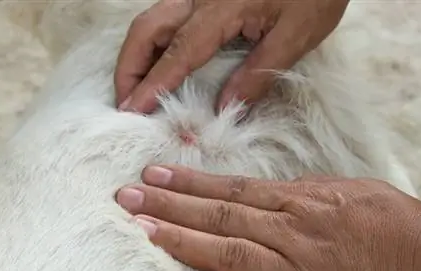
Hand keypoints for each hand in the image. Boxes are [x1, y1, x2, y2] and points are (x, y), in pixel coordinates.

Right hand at [115, 0, 348, 112]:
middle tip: (125, 102)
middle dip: (128, 67)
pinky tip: (157, 63)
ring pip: (151, 20)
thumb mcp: (294, 37)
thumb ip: (258, 73)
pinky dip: (152, 44)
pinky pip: (165, 17)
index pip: (177, 54)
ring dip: (136, 55)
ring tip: (135, 88)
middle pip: (146, 29)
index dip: (152, 84)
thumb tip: (226, 108)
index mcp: (221, 10)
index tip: (132, 110)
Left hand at [116, 165, 420, 270]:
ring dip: (182, 244)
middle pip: (219, 219)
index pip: (234, 189)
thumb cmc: (406, 232)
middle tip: (129, 198)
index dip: (191, 182)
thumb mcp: (359, 193)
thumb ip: (310, 192)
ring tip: (144, 232)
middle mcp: (295, 237)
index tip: (156, 174)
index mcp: (307, 204)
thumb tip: (271, 192)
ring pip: (228, 257)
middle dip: (170, 207)